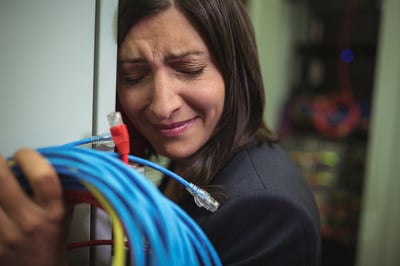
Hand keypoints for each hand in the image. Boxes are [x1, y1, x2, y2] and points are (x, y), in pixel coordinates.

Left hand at [0, 148, 69, 265]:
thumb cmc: (54, 238)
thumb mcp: (65, 212)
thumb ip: (61, 186)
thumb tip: (51, 157)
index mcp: (53, 211)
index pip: (43, 176)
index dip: (30, 157)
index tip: (24, 154)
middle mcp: (29, 221)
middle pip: (2, 180)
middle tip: (1, 159)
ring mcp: (5, 233)